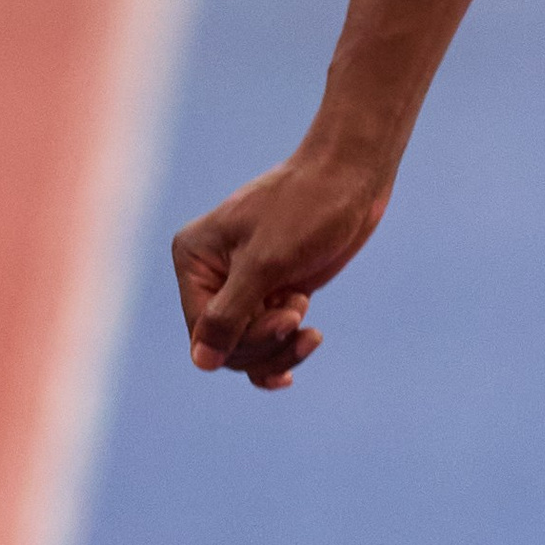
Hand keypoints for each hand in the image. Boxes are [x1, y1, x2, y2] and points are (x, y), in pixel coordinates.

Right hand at [170, 151, 389, 389]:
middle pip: (225, 344)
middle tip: (299, 314)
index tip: (288, 318)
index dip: (243, 339)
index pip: (203, 329)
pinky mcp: (273, 292)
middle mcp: (210, 274)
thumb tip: (202, 364)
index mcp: (193, 259)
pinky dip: (284, 350)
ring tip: (311, 330)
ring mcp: (242, 285)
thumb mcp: (265, 264)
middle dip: (265, 342)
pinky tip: (296, 362)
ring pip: (248, 347)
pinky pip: (268, 338)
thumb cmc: (306, 209)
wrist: (350, 180)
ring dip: (280, 349)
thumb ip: (229, 315)